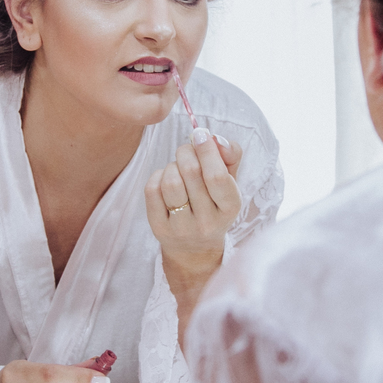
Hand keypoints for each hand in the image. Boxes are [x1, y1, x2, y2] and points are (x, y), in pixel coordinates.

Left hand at [145, 128, 241, 268]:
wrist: (195, 248)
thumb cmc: (214, 204)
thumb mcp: (230, 182)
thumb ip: (230, 156)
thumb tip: (216, 139)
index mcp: (230, 208)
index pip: (217, 176)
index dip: (207, 150)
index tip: (200, 134)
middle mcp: (207, 222)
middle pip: (191, 173)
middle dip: (186, 151)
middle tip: (187, 149)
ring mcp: (182, 228)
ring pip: (170, 182)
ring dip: (172, 166)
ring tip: (178, 169)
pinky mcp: (160, 229)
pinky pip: (152, 190)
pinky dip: (158, 176)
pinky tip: (165, 179)